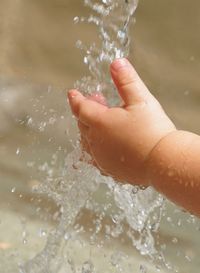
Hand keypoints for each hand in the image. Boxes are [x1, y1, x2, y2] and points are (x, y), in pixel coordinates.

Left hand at [68, 58, 175, 185]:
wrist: (163, 162)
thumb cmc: (152, 130)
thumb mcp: (140, 100)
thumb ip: (126, 80)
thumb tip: (116, 63)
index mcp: (99, 122)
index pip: (81, 107)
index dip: (76, 99)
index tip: (72, 93)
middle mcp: (95, 142)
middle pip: (83, 124)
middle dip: (87, 111)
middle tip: (98, 102)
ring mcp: (101, 158)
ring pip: (87, 142)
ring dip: (91, 130)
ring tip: (103, 123)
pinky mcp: (110, 170)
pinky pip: (96, 158)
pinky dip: (96, 148)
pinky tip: (106, 146)